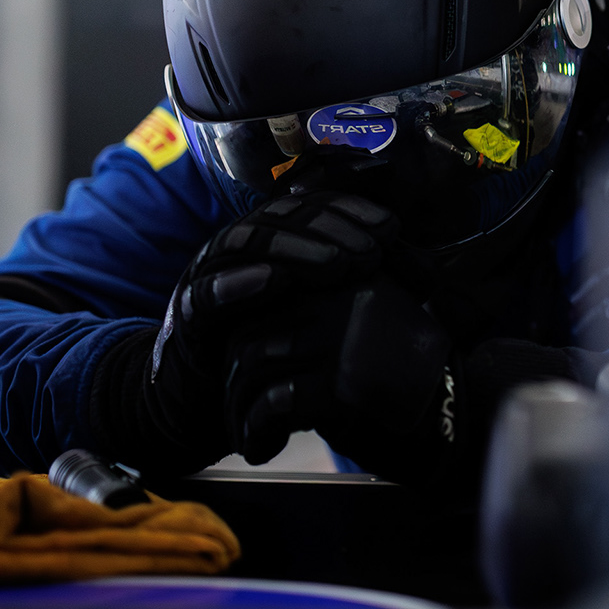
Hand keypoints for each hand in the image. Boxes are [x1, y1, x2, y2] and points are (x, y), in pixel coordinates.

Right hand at [88, 191, 394, 475]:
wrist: (211, 400)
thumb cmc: (275, 346)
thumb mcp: (321, 309)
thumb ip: (358, 283)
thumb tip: (421, 269)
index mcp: (272, 239)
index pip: (311, 208)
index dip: (351, 211)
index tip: (390, 227)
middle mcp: (239, 248)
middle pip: (283, 218)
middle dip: (330, 230)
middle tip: (370, 250)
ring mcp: (209, 276)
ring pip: (246, 243)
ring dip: (292, 249)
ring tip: (334, 263)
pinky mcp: (187, 315)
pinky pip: (205, 293)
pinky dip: (236, 283)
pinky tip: (272, 280)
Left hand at [222, 275, 455, 479]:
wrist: (458, 421)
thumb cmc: (404, 384)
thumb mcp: (365, 332)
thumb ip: (318, 321)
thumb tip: (248, 340)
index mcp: (349, 279)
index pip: (268, 297)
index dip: (242, 342)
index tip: (245, 378)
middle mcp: (345, 298)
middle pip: (252, 332)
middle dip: (234, 381)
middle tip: (241, 413)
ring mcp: (344, 339)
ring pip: (254, 367)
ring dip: (240, 410)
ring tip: (250, 435)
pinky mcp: (343, 386)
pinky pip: (273, 404)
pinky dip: (256, 432)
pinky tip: (263, 449)